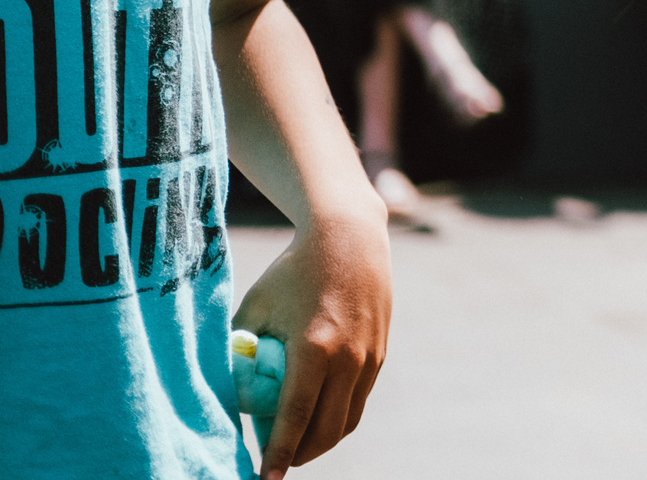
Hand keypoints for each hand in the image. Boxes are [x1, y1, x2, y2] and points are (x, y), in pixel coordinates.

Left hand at [231, 208, 391, 477]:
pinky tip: (316, 413)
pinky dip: (336, 418)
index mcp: (312, 349)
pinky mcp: (379, 354)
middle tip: (273, 460)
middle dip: (297, 456)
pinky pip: (358, 401)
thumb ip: (241, 350)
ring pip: (345, 422)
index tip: (266, 479)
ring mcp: (368, 358)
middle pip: (324, 432)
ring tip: (293, 443)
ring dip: (320, 441)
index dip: (277, 455)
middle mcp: (347, 359)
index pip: (293, 419)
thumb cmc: (292, 271)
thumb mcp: (256, 309)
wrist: (350, 236)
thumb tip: (222, 388)